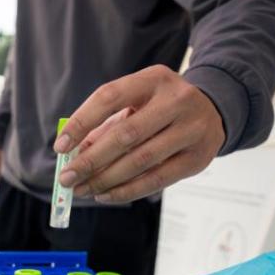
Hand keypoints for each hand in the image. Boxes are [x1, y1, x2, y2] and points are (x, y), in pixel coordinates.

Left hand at [55, 65, 225, 203]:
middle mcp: (176, 100)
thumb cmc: (161, 108)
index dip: (82, 122)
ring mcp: (191, 129)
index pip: (109, 96)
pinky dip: (126, 190)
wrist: (213, 111)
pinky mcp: (198, 158)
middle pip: (125, 135)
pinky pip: (156, 180)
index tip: (60, 146)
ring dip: (105, 179)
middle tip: (67, 178)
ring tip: (82, 189)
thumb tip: (74, 155)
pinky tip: (105, 195)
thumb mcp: (136, 103)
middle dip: (90, 160)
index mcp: (154, 79)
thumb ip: (106, 125)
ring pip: (140, 161)